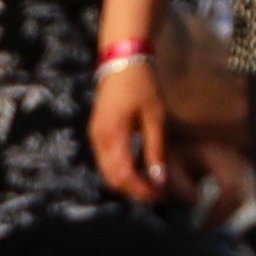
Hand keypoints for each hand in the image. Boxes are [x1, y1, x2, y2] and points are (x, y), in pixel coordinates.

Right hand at [87, 56, 169, 204]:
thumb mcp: (155, 117)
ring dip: (128, 182)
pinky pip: (106, 161)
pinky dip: (122, 170)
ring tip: (152, 183)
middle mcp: (98, 139)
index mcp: (112, 135)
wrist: (122, 61)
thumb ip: (155, 150)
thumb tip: (159, 180)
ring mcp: (95, 136)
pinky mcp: (97, 133)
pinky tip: (141, 169)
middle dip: (134, 190)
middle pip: (112, 179)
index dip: (141, 190)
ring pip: (107, 172)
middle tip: (158, 193)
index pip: (123, 176)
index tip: (161, 195)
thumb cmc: (142, 85)